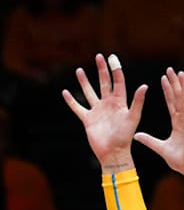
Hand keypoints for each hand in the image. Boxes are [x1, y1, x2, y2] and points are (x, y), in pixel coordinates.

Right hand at [62, 53, 147, 173]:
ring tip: (79, 70)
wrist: (113, 152)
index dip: (115, 69)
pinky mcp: (87, 119)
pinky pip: (77, 107)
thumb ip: (137, 102)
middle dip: (101, 70)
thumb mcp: (133, 118)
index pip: (118, 81)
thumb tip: (144, 86)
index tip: (112, 58)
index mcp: (120, 102)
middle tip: (99, 57)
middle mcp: (108, 103)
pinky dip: (71, 101)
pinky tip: (65, 92)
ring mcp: (97, 110)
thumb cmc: (125, 137)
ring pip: (89, 92)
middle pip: (103, 83)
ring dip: (84, 81)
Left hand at [136, 67, 183, 173]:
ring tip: (178, 72)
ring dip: (182, 86)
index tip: (164, 79)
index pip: (172, 103)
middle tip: (170, 69)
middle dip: (175, 83)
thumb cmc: (181, 161)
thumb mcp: (162, 149)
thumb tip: (136, 136)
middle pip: (179, 97)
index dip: (168, 91)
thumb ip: (150, 141)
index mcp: (178, 122)